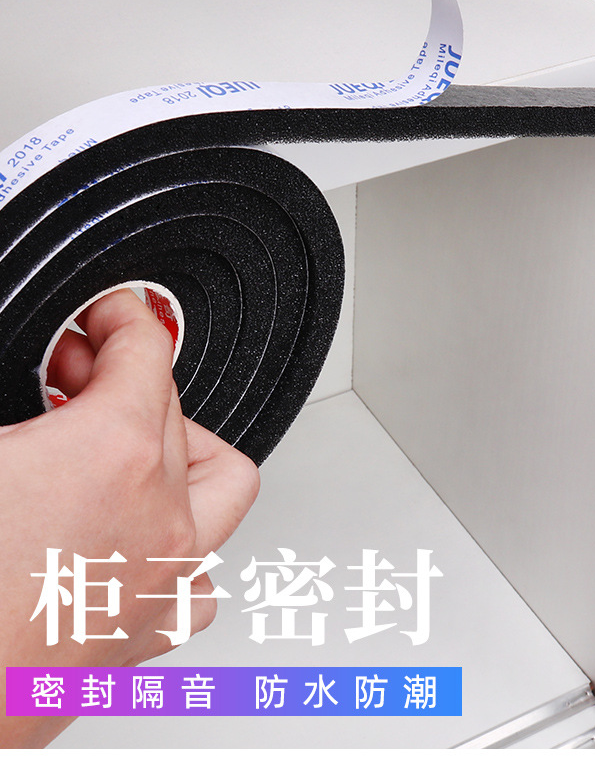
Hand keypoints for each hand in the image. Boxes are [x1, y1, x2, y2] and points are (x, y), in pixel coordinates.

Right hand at [0, 289, 259, 746]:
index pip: (147, 347)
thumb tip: (23, 402)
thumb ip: (14, 407)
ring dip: (177, 449)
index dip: (120, 314)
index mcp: (114, 452)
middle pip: (171, 405)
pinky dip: (179, 538)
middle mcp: (158, 513)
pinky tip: (131, 532)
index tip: (105, 313)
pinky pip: (198, 571)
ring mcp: (162, 579)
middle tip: (71, 373)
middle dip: (125, 375)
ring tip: (124, 439)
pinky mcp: (145, 636)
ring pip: (219, 484)